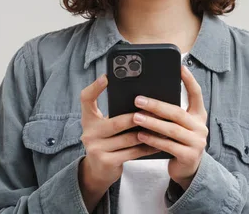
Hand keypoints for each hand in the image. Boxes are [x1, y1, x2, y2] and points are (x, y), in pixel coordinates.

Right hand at [78, 75, 159, 210]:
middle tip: (156, 110)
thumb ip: (116, 115)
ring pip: (128, 138)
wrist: (98, 171)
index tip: (107, 76)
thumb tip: (142, 100)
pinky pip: (132, 152)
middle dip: (138, 117)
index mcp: (88, 120)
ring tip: (162, 126)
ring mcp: (96, 148)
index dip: (95, 87)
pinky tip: (159, 143)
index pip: (86, 99)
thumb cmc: (108, 142)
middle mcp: (89, 133)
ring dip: (148, 132)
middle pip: (116, 121)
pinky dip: (148, 147)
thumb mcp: (105, 127)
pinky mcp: (106, 162)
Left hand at [133, 65, 207, 189]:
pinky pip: (168, 146)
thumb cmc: (179, 141)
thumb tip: (147, 97)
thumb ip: (171, 113)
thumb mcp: (180, 125)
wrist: (188, 169)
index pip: (197, 94)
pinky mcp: (189, 156)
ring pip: (172, 129)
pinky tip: (140, 135)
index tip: (179, 67)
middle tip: (138, 100)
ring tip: (135, 117)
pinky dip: (153, 140)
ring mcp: (197, 142)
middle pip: (177, 112)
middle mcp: (200, 127)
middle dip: (156, 105)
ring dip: (152, 123)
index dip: (189, 80)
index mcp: (199, 115)